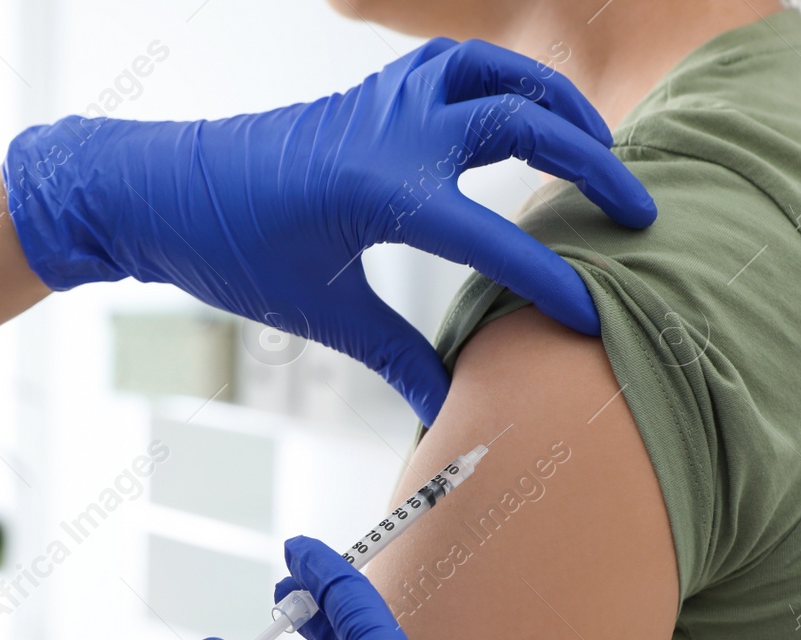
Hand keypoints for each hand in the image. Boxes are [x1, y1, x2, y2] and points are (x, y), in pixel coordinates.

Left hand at [3, 38, 655, 423]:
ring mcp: (384, 101)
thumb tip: (442, 414)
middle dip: (593, 165)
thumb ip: (393, 356)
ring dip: (558, 105)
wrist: (161, 189)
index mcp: (383, 194)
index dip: (552, 280)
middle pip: (526, 126)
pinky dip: (502, 79)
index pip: (495, 239)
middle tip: (638, 213)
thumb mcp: (317, 310)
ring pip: (499, 76)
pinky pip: (457, 63)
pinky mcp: (371, 92)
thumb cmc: (229, 247)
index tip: (596, 315)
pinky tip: (517, 110)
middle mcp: (394, 133)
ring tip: (598, 148)